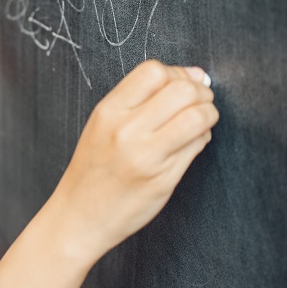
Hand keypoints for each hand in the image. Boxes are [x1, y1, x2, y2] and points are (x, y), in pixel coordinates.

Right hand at [48, 60, 218, 260]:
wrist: (79, 216)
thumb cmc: (93, 170)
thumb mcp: (102, 125)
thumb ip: (141, 100)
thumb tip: (192, 74)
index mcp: (107, 112)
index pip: (154, 71)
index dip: (175, 74)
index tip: (179, 86)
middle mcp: (125, 131)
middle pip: (182, 90)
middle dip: (200, 93)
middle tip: (198, 103)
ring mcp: (145, 156)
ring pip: (198, 116)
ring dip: (207, 114)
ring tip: (198, 123)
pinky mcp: (163, 178)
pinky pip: (197, 145)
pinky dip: (202, 138)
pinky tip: (190, 143)